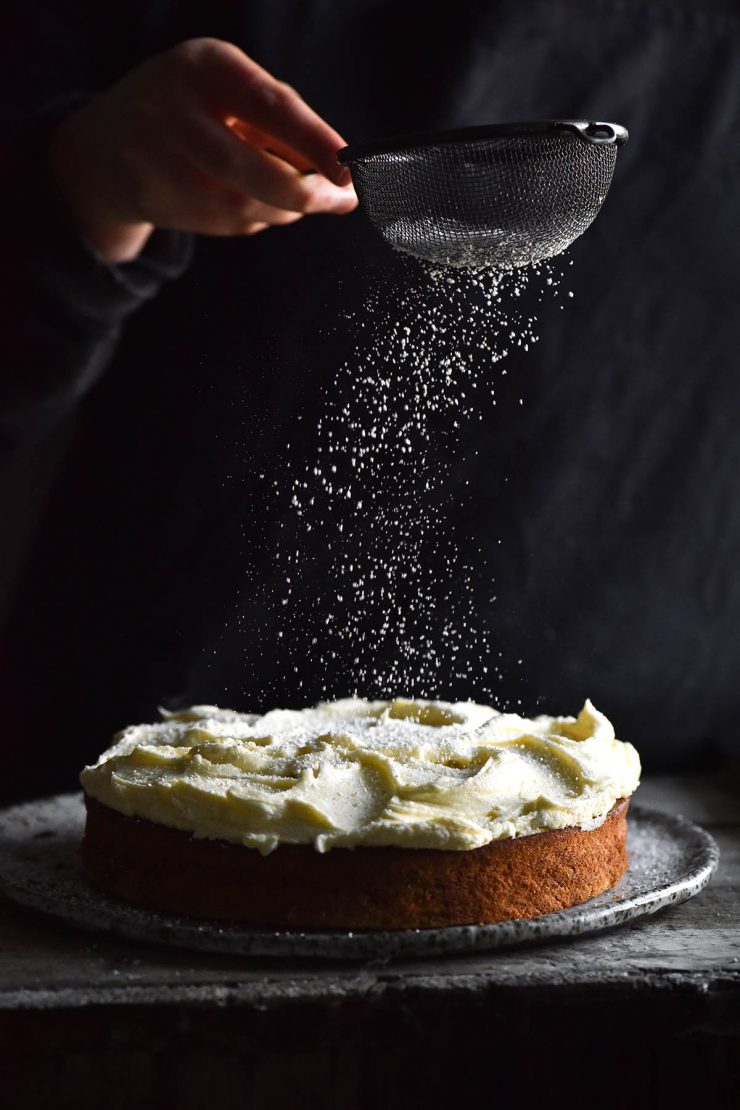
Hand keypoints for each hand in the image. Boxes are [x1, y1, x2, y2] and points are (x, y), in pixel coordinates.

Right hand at [49, 38, 356, 261]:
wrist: (107, 145)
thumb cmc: (192, 108)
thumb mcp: (227, 87)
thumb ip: (281, 118)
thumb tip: (339, 171)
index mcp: (201, 66)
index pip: (268, 106)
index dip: (314, 142)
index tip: (349, 169)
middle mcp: (171, 111)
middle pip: (250, 171)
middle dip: (307, 194)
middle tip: (343, 200)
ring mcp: (156, 162)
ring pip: (242, 206)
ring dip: (285, 210)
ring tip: (304, 197)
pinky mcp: (154, 202)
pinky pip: (227, 224)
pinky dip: (255, 219)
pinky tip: (254, 202)